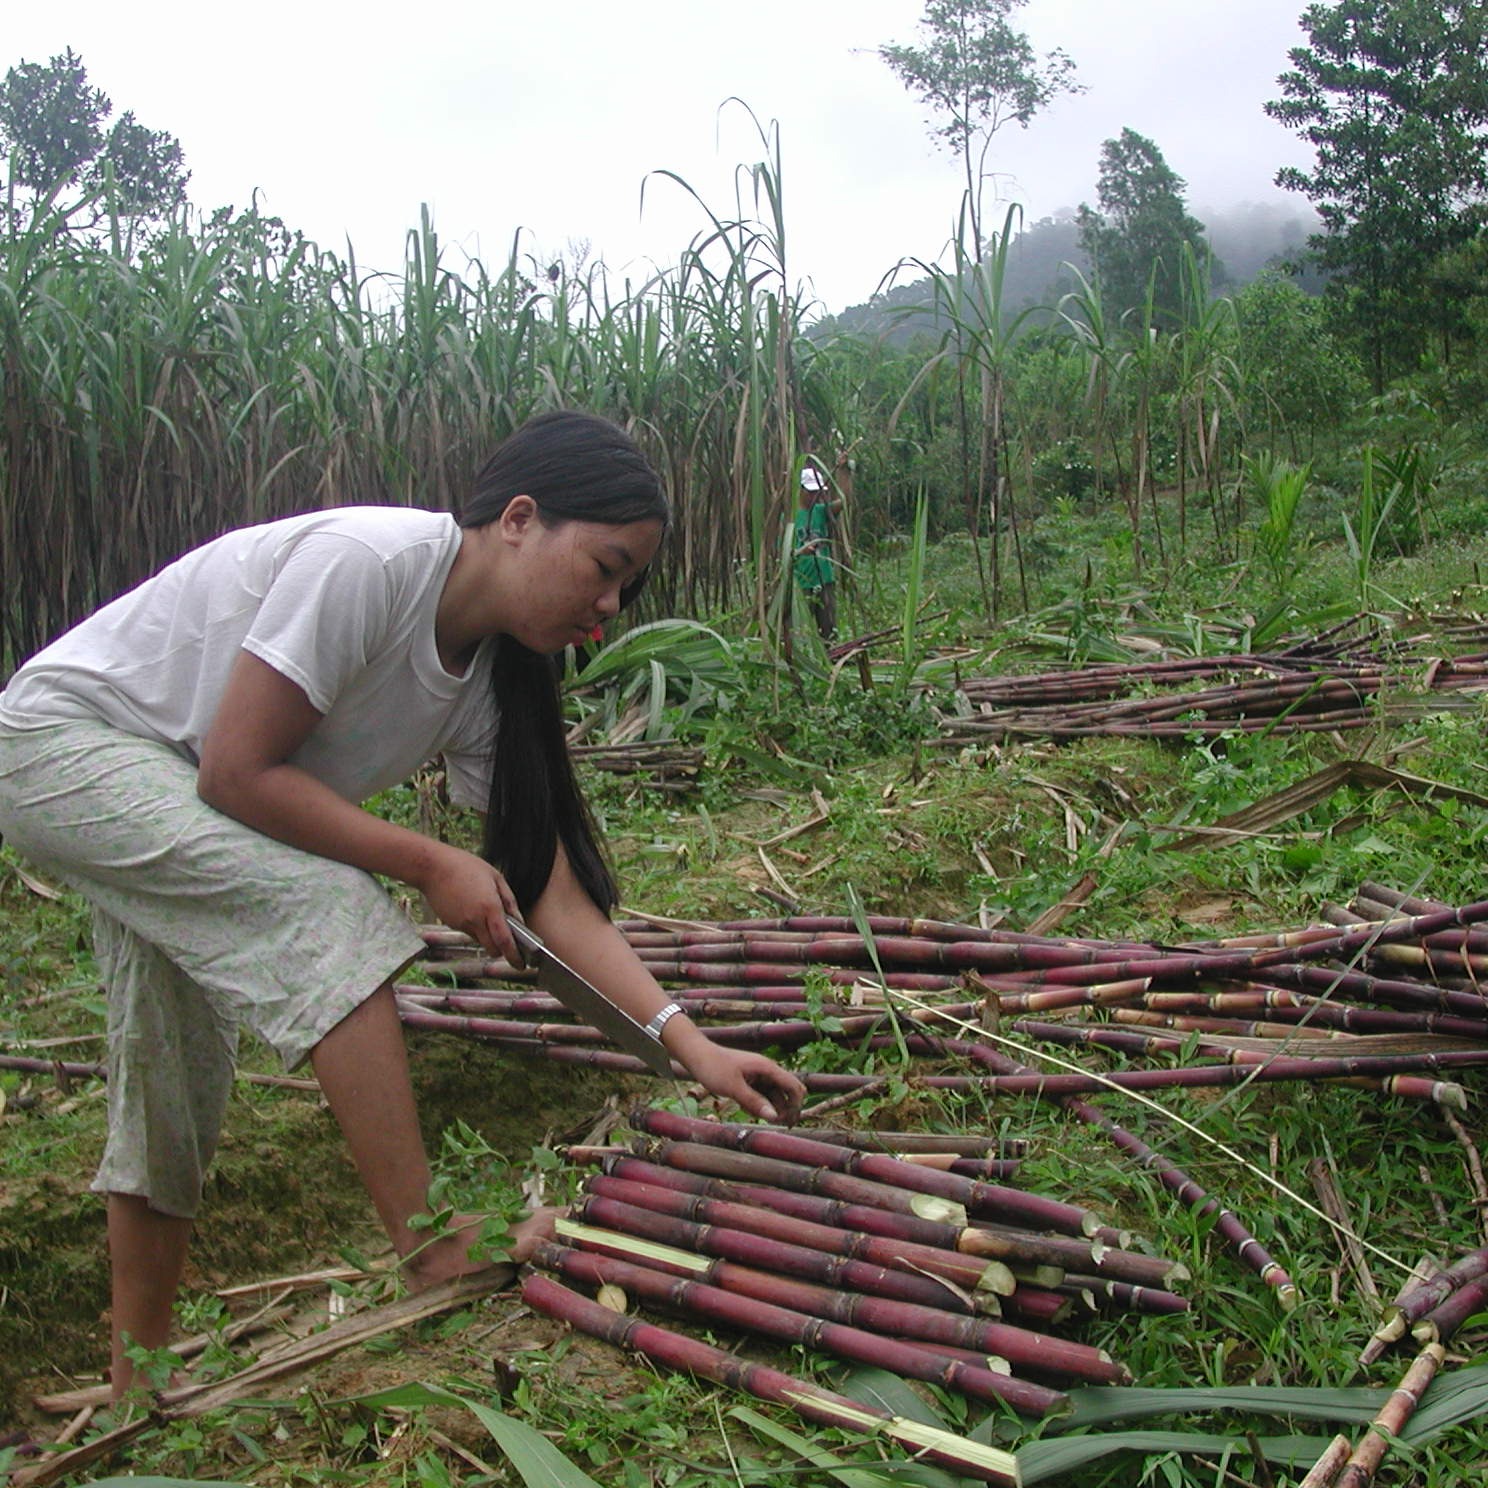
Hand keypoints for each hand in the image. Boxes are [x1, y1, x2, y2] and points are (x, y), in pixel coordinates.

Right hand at [417, 845, 521, 963]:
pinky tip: (473, 909)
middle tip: (509, 944)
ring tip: (488, 915)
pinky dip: (475, 927)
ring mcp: (461, 923)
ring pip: (480, 940)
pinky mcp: (451, 924)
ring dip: (488, 936)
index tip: (521, 965)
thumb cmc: (466, 867)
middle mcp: (475, 920)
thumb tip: (519, 921)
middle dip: (502, 951)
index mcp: (490, 907)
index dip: (514, 956)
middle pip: (492, 948)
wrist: (433, 867)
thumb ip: (509, 901)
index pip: (504, 941)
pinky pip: (468, 931)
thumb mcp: (495, 877)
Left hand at [679, 1042, 803, 1125]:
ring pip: (773, 1096)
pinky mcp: (750, 1081)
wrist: (696, 1055)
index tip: (788, 1122)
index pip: (793, 1086)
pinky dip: (757, 1105)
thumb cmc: (714, 1067)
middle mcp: (766, 1071)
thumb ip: (754, 1102)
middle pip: (787, 1092)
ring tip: (749, 1113)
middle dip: (785, 1109)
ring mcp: (758, 1076)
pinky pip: (761, 1096)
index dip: (796, 1104)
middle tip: (775, 1124)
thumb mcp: (733, 1088)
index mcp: (767, 1068)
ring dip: (768, 1109)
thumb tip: (774, 1117)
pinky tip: (744, 1108)